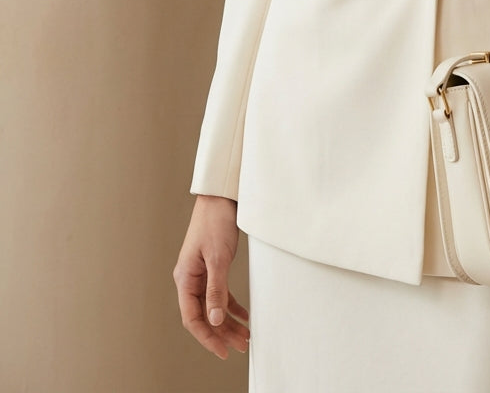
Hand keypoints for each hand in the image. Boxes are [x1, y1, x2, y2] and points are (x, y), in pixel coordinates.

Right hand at [173, 194, 249, 358]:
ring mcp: (200, 273)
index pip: (193, 318)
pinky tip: (244, 315)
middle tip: (240, 346)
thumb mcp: (218, 258)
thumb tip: (215, 320)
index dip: (207, 337)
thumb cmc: (215, 222)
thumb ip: (216, 290)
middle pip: (204, 315)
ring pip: (213, 306)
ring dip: (228, 322)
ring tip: (245, 336)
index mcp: (185, 278)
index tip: (223, 351)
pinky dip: (231, 305)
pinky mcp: (211, 267)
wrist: (220, 197)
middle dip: (222, 333)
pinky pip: (220, 294)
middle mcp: (190, 279)